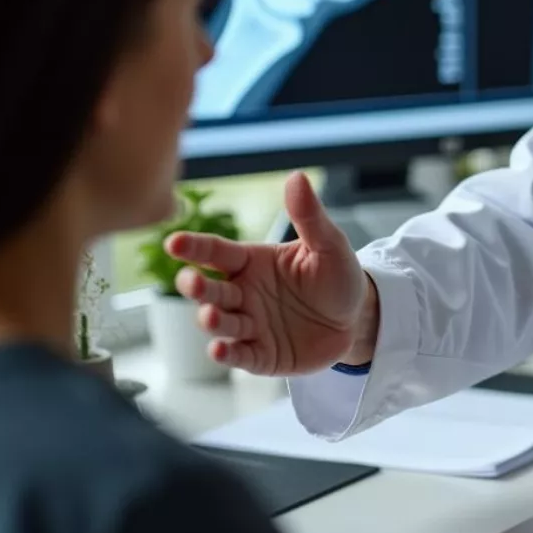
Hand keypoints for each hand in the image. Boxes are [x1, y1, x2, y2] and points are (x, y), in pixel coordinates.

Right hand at [163, 172, 378, 374]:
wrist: (358, 318)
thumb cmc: (336, 275)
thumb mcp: (328, 243)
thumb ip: (309, 216)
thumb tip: (296, 177)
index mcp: (252, 261)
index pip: (216, 252)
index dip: (194, 247)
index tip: (174, 242)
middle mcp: (243, 293)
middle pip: (211, 289)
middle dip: (196, 286)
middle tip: (191, 281)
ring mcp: (250, 325)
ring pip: (221, 323)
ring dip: (212, 320)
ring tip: (209, 315)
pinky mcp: (261, 355)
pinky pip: (240, 355)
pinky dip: (228, 354)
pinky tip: (219, 349)